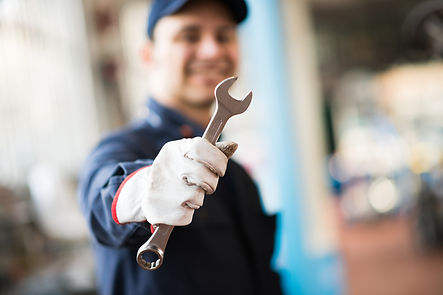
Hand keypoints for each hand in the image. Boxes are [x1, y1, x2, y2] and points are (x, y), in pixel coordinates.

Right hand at [112, 137, 236, 225]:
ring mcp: (161, 189)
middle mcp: (167, 166)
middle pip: (205, 177)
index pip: (203, 149)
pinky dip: (186, 212)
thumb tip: (234, 145)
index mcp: (176, 149)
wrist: (144, 189)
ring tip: (185, 193)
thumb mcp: (191, 154)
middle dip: (210, 183)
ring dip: (197, 199)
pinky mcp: (159, 211)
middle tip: (202, 184)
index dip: (217, 161)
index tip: (219, 170)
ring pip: (198, 199)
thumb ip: (213, 151)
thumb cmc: (177, 168)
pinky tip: (176, 204)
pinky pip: (188, 216)